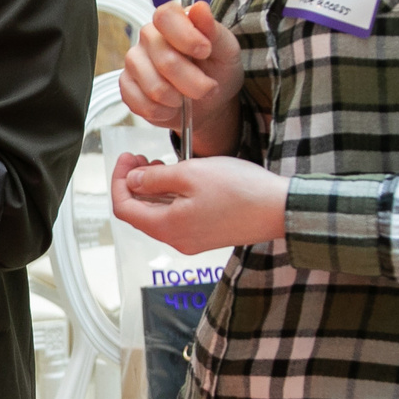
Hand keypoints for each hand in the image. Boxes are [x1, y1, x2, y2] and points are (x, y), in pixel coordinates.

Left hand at [107, 152, 286, 252]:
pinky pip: (178, 217)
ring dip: (153, 190)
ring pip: (159, 215)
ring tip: (159, 164)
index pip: (124, 208)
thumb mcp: (190, 173)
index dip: (119, 181)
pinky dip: (171, 198)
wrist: (280, 209)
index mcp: (168, 227)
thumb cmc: (240, 190)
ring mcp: (193, 240)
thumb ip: (154, 178)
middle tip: (140, 158)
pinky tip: (181, 179)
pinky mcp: (207, 235)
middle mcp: (177, 240)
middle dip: (134, 184)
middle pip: (140, 213)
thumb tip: (133, 181)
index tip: (127, 157)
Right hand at [120, 0, 241, 132]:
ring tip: (187, 97)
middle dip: (193, 82)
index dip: (185, 36)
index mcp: (173, 21)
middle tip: (207, 88)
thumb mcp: (226, 50)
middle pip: (165, 60)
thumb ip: (213, 30)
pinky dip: (163, 111)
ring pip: (153, 86)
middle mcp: (149, 37)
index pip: (165, 16)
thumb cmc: (217, 71)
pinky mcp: (126, 86)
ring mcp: (135, 61)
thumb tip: (199, 8)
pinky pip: (140, 103)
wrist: (209, 103)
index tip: (205, 52)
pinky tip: (171, 106)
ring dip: (178, 99)